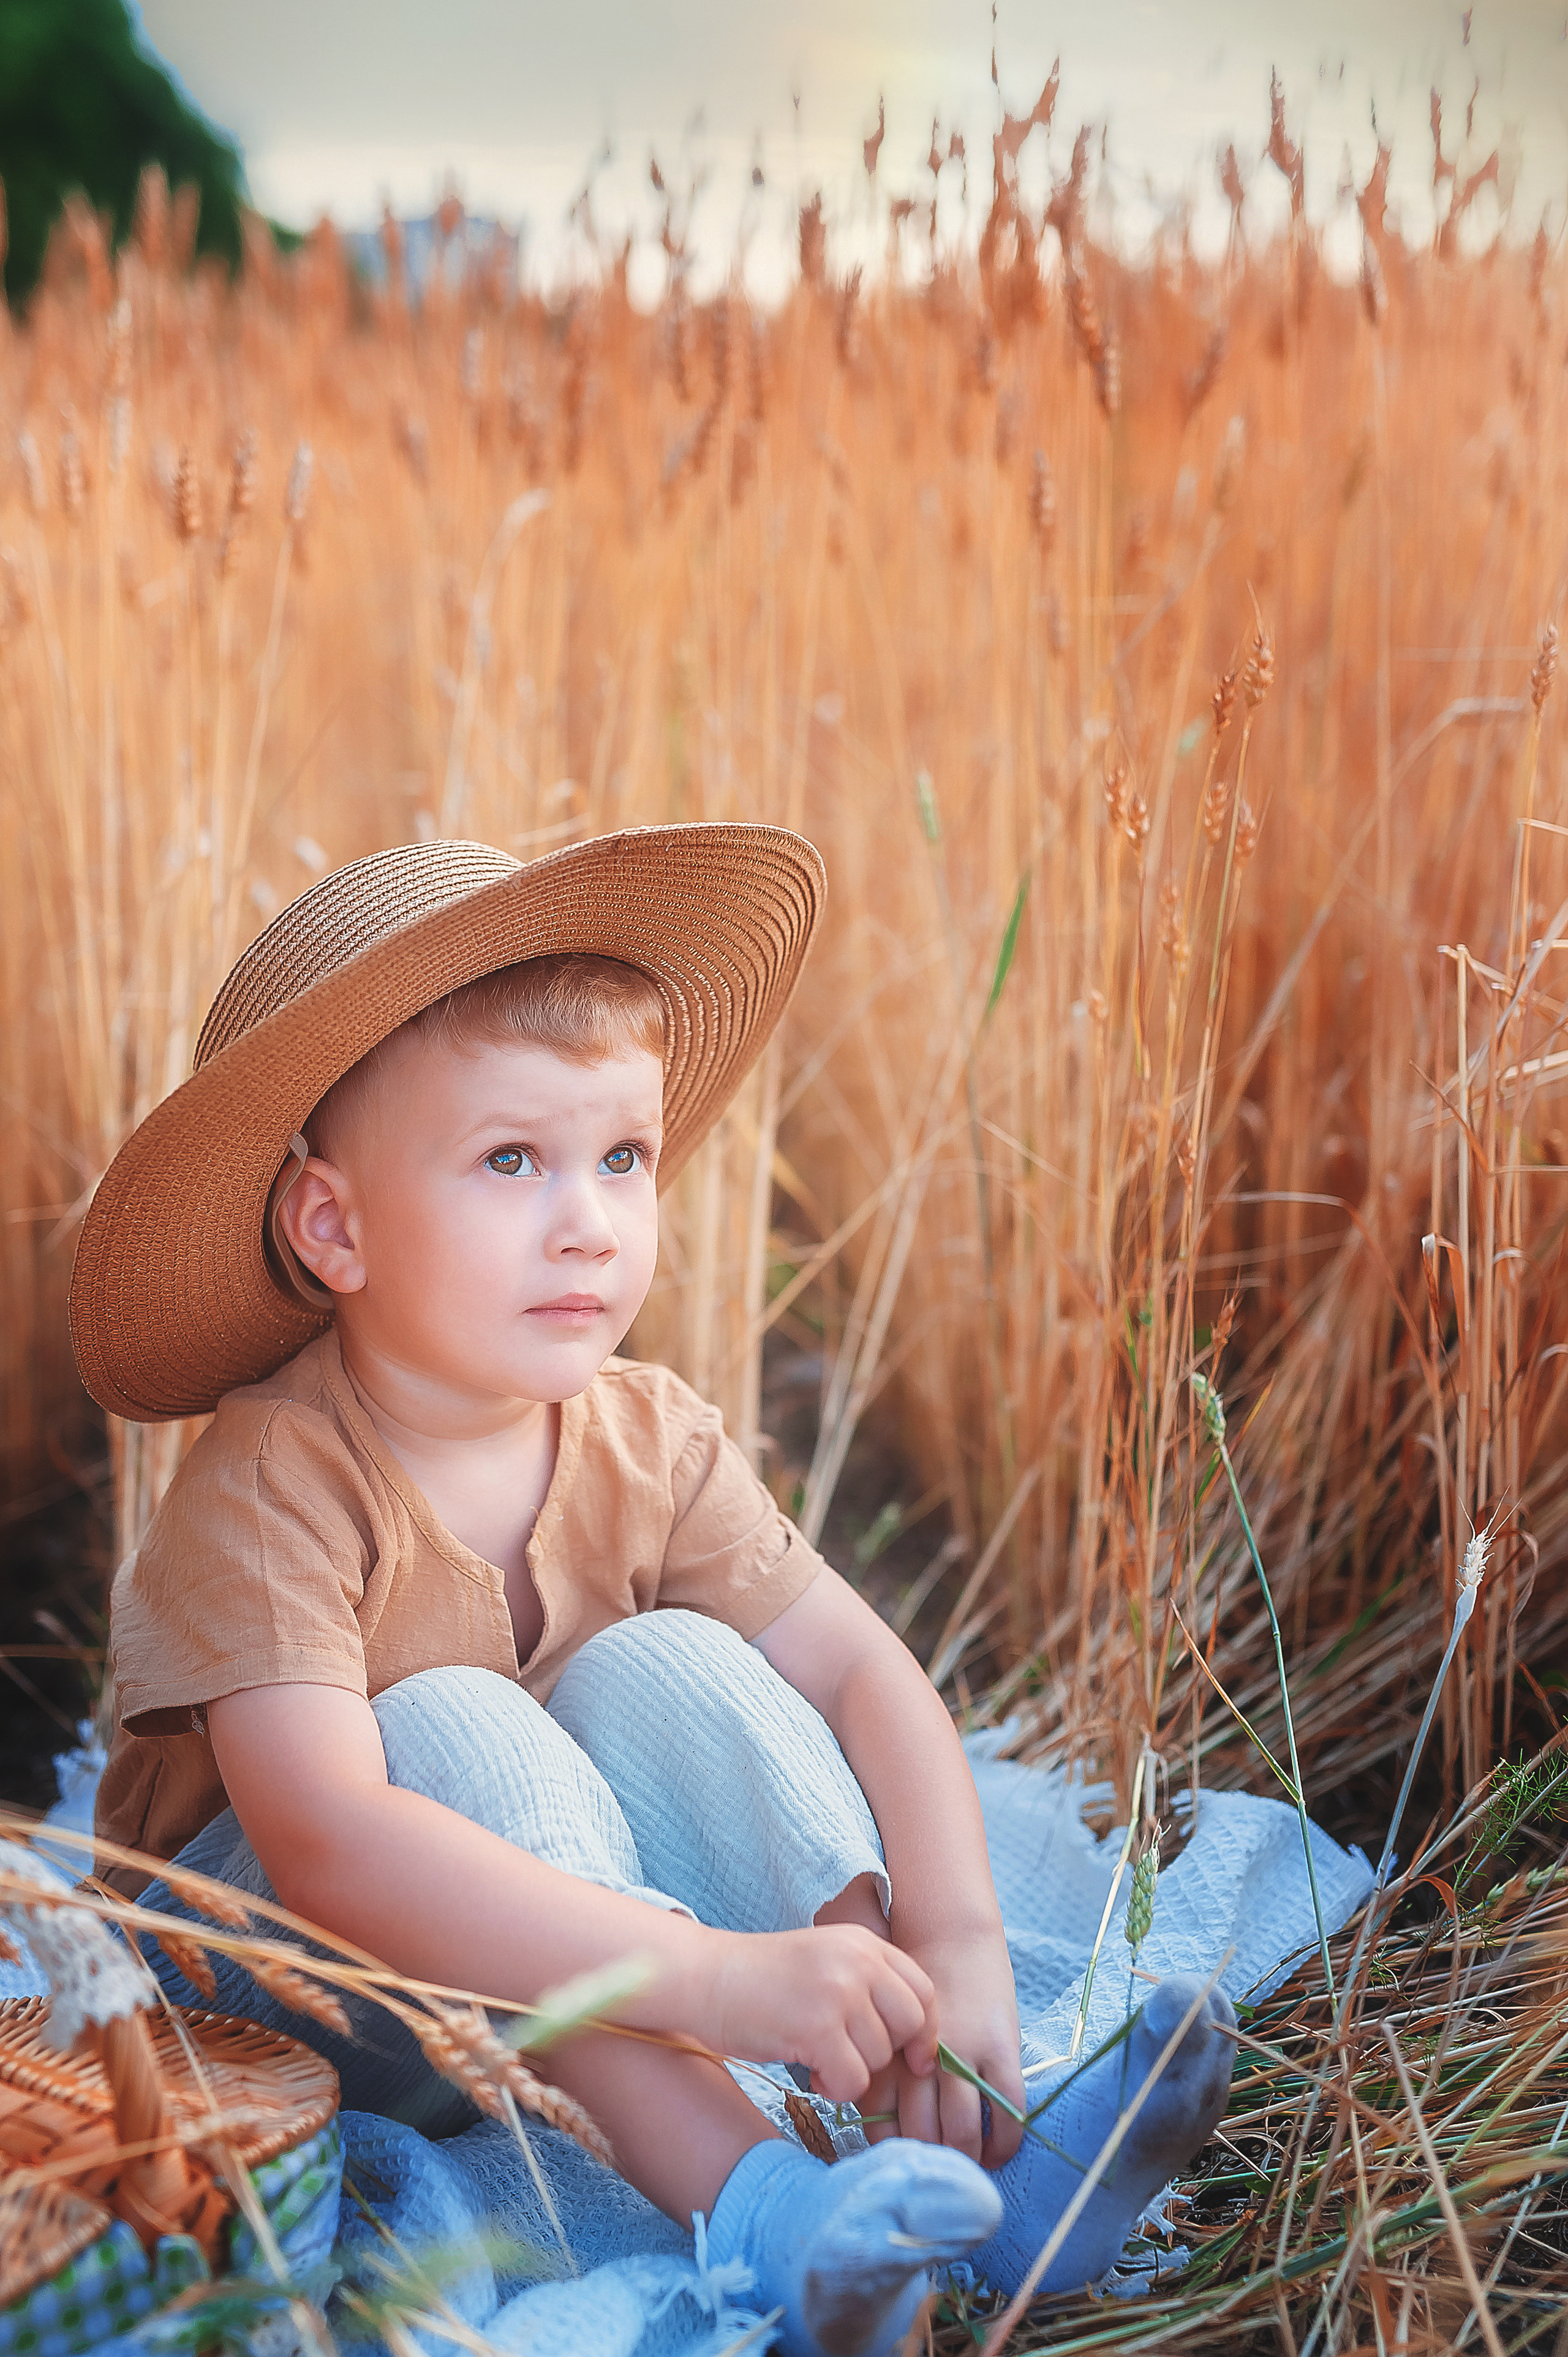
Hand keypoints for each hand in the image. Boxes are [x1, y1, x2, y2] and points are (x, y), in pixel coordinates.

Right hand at [703, 1925, 937, 2103]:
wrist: (704, 1977)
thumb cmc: (762, 1981)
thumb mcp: (825, 1964)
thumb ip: (868, 1988)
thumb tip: (918, 2048)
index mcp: (862, 1943)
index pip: (923, 1991)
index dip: (924, 2031)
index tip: (913, 2057)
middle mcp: (857, 1961)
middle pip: (910, 2025)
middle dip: (885, 2053)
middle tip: (849, 2055)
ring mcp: (838, 1992)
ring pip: (880, 2058)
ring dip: (852, 2070)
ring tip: (817, 2055)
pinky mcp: (817, 2027)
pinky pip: (853, 2081)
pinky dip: (835, 2088)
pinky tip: (810, 2070)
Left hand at [862, 1926, 1022, 2166]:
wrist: (951, 1936)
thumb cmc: (912, 1989)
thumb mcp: (885, 2029)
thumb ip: (881, 2070)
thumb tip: (882, 2126)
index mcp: (888, 2054)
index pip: (882, 2122)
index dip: (892, 2151)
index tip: (902, 2162)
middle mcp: (923, 2059)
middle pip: (922, 2134)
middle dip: (930, 2162)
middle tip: (939, 2175)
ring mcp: (965, 2054)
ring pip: (962, 2130)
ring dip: (966, 2159)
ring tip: (969, 2168)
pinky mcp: (1001, 2049)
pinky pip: (1006, 2111)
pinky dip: (1004, 2142)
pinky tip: (999, 2152)